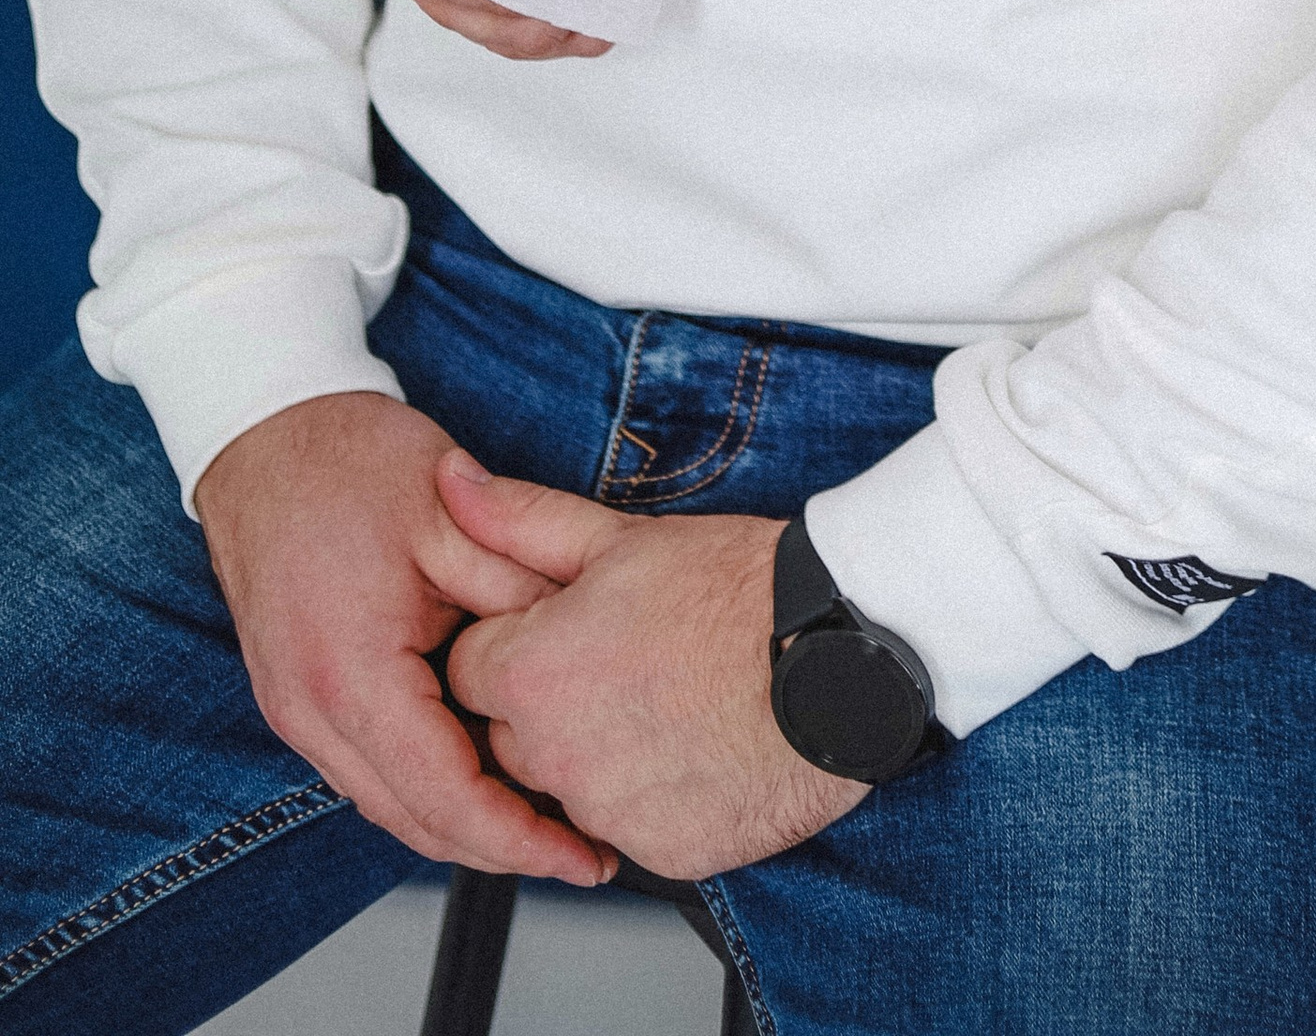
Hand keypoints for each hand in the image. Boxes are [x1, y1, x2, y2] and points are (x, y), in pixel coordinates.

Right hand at [197, 392, 614, 883]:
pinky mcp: (299, 697)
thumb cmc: (351, 463)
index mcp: (350, 673)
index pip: (443, 795)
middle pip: (414, 819)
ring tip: (546, 822)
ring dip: (463, 823)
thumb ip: (522, 586)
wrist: (266, 434)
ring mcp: (297, 710)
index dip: (518, 839)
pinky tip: (483, 770)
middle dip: (499, 849)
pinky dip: (427, 785)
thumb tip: (582, 653)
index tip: (580, 856)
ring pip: (389, 804)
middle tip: (580, 851)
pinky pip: (369, 768)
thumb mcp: (458, 515)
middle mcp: (310, 711)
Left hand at [439, 456, 866, 879]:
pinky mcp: (660, 854)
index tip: (563, 632)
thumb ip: (521, 519)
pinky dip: (652, 798)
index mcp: (532, 674)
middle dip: (546, 707)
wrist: (839, 653)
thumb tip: (454, 485)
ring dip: (595, 756)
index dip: (514, 643)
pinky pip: (629, 831)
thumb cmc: (738, 590)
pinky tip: (697, 748)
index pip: (470, 672)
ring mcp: (607, 813)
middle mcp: (555, 756)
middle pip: (510, 739)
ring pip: (568, 790)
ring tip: (666, 704)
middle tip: (620, 666)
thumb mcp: (621, 537)